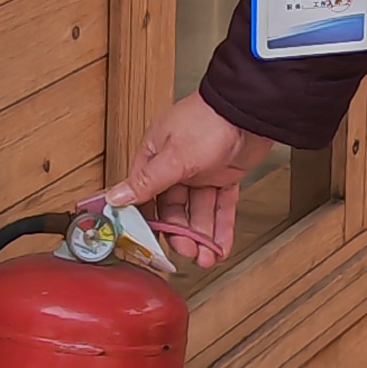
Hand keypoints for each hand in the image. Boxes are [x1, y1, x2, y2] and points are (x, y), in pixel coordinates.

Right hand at [104, 91, 275, 267]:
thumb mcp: (174, 155)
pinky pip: (220, 207)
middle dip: (181, 234)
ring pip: (198, 212)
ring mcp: (201, 172)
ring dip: (202, 236)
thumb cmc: (209, 120)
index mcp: (156, 156)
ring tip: (206, 257)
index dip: (147, 221)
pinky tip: (221, 246)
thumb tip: (116, 197)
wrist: (250, 110)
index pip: (145, 196)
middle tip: (187, 253)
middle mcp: (176, 166)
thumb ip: (148, 181)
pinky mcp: (224, 177)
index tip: (149, 244)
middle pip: (173, 209)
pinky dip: (221, 228)